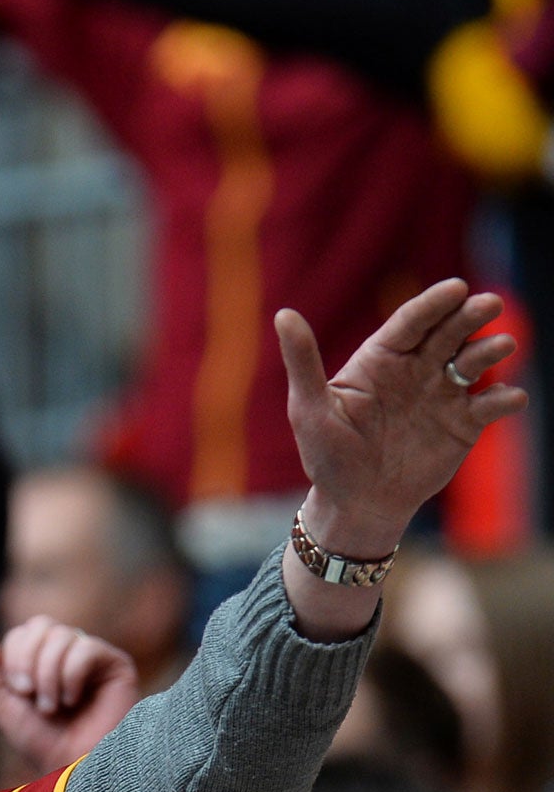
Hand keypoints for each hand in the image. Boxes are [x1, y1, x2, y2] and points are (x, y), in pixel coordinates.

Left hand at [0, 616, 139, 772]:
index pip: (21, 633)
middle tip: (31, 695)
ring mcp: (93, 656)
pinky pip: (86, 648)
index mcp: (41, 658)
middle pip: (40, 625)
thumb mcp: (3, 703)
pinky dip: (71, 676)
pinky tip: (73, 700)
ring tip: (53, 706)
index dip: (14, 658)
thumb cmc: (41, 741)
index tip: (19, 692)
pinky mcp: (116, 665)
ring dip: (49, 675)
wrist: (74, 769)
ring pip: (62, 635)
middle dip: (28, 661)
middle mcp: (68, 652)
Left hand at [278, 279, 527, 556]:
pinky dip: (504, 398)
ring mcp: (444, 393)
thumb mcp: (310, 408)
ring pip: (474, 361)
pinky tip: (508, 398)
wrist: (356, 503)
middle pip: (448, 333)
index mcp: (381, 358)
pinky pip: (490, 404)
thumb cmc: (327, 455)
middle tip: (488, 304)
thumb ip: (303, 361)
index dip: (433, 304)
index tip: (455, 288)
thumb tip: (283, 314)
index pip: (410, 322)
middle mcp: (417, 368)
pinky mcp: (464, 422)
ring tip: (501, 345)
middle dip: (470, 316)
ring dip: (490, 350)